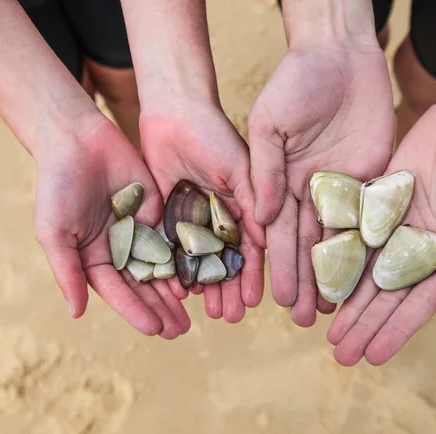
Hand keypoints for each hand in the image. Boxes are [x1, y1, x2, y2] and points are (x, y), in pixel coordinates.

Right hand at [34, 119, 190, 338]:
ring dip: (177, 290)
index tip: (155, 330)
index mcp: (94, 258)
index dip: (136, 311)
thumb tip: (76, 313)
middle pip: (144, 285)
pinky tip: (201, 272)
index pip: (118, 292)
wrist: (78, 140)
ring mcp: (141, 230)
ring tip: (194, 313)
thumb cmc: (58, 186)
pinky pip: (176, 237)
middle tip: (181, 331)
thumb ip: (68, 271)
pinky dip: (187, 255)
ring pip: (164, 266)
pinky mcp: (159, 210)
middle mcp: (121, 249)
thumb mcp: (55, 232)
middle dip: (161, 308)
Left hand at [140, 97, 265, 322]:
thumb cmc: (213, 134)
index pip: (250, 249)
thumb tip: (267, 243)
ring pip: (200, 261)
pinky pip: (172, 249)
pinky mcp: (168, 216)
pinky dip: (176, 270)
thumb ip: (253, 201)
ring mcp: (195, 219)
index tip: (254, 302)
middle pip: (226, 262)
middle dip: (228, 289)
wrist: (173, 113)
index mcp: (244, 207)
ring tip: (209, 313)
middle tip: (230, 318)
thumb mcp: (239, 166)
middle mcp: (221, 218)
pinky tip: (180, 292)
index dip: (252, 276)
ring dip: (205, 287)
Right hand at [248, 44, 393, 325]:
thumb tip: (262, 216)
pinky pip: (370, 218)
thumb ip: (264, 169)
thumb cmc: (295, 81)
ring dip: (335, 275)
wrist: (339, 53)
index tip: (274, 299)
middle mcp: (310, 190)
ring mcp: (342, 187)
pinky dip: (368, 248)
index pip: (277, 232)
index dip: (277, 265)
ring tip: (331, 310)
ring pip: (339, 239)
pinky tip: (367, 276)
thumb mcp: (268, 122)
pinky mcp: (372, 178)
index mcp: (282, 180)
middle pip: (307, 244)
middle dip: (304, 282)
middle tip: (302, 320)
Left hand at [328, 100, 435, 364]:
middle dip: (364, 325)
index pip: (417, 303)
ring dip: (348, 302)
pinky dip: (338, 259)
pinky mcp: (376, 204)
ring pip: (365, 271)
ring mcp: (394, 228)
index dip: (395, 330)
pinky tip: (321, 282)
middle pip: (386, 295)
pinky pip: (353, 235)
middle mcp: (417, 249)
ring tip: (328, 331)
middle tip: (340, 354)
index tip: (374, 356)